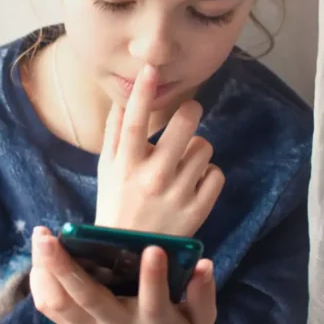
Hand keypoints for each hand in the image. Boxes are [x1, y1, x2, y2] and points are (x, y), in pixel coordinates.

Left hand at [30, 227, 216, 323]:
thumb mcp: (200, 322)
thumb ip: (203, 293)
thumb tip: (205, 264)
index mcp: (154, 323)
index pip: (154, 300)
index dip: (154, 276)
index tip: (154, 249)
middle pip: (87, 298)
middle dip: (65, 266)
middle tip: (50, 235)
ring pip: (60, 303)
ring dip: (45, 270)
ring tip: (41, 238)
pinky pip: (50, 309)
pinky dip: (41, 283)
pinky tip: (39, 260)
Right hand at [95, 64, 224, 235]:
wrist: (130, 255)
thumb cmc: (117, 204)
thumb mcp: (107, 169)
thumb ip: (115, 134)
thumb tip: (122, 100)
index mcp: (126, 164)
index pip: (135, 121)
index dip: (142, 91)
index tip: (150, 67)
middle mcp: (152, 177)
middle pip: (184, 124)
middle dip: (190, 113)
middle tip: (188, 115)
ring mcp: (177, 195)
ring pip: (204, 148)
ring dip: (196, 149)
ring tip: (184, 162)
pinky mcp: (197, 211)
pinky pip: (216, 174)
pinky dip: (208, 175)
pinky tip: (194, 182)